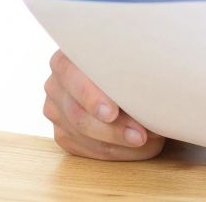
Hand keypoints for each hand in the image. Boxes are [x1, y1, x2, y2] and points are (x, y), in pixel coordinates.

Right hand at [42, 50, 163, 160]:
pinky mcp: (64, 133)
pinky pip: (87, 149)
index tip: (112, 113)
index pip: (70, 74)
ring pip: (82, 135)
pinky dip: (116, 150)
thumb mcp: (131, 61)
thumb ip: (133, 74)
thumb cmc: (130, 65)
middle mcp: (56, 82)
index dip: (90, 96)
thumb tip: (148, 103)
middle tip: (139, 135)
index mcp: (68, 55)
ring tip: (147, 140)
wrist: (124, 79)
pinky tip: (137, 146)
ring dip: (119, 142)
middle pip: (78, 113)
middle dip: (112, 129)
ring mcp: (56, 109)